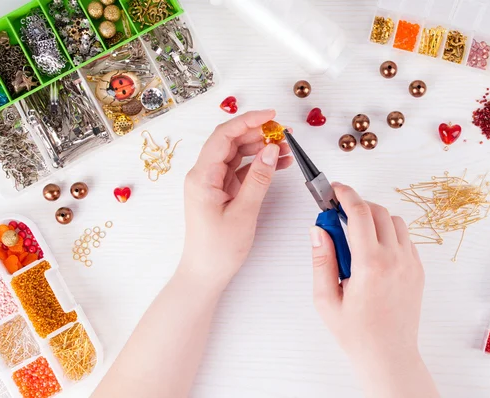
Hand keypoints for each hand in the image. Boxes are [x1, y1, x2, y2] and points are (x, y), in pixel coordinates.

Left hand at [179, 110, 292, 290]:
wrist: (205, 274)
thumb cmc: (218, 249)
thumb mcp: (243, 213)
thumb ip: (259, 179)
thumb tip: (271, 150)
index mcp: (202, 177)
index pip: (223, 136)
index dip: (248, 121)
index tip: (271, 115)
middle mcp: (204, 175)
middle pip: (230, 142)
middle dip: (258, 133)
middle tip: (284, 132)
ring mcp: (213, 183)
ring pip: (237, 155)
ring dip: (261, 148)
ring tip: (287, 147)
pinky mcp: (222, 192)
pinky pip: (241, 170)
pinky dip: (259, 165)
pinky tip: (278, 163)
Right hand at [310, 183, 424, 372]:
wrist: (389, 355)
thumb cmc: (356, 333)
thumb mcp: (325, 299)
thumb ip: (321, 260)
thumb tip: (318, 230)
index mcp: (370, 265)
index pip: (359, 213)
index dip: (345, 194)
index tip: (334, 189)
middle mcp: (395, 259)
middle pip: (378, 211)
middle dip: (357, 205)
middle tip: (338, 216)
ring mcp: (411, 263)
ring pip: (395, 221)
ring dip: (374, 219)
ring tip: (356, 237)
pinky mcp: (418, 270)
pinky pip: (405, 238)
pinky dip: (388, 234)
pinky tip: (373, 251)